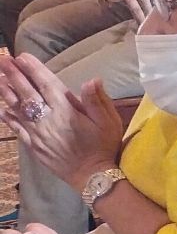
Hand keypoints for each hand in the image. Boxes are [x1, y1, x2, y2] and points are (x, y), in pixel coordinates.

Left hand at [0, 55, 124, 186]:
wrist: (93, 176)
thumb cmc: (104, 146)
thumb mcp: (109, 121)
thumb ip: (98, 100)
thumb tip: (92, 79)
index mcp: (67, 110)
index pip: (47, 85)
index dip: (34, 70)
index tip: (22, 57)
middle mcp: (48, 119)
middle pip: (28, 93)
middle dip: (15, 76)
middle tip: (4, 61)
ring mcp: (37, 133)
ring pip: (18, 109)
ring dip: (7, 93)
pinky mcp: (33, 145)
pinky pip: (16, 128)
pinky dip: (8, 117)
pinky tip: (2, 109)